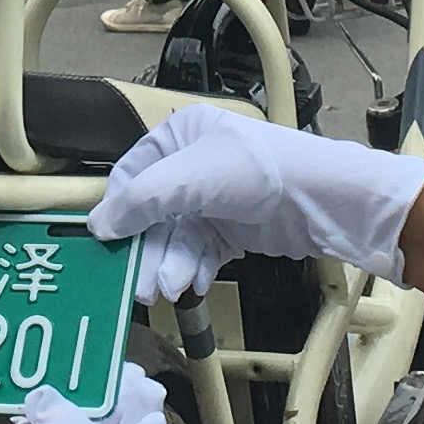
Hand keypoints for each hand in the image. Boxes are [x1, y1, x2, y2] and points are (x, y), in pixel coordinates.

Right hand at [89, 103, 423, 310]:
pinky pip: (199, 254)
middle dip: (148, 250)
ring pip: (175, 239)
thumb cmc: (266, 170)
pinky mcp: (231, 230)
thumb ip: (143, 200)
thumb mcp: (193, 178)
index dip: (119, 211)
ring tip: (169, 287)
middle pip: (152, 215)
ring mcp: (213, 200)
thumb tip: (99, 224)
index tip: (106, 244)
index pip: (132, 175)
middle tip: (140, 284)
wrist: (324, 200)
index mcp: (181, 135)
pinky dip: (193, 270)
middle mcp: (193, 166)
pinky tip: (192, 285)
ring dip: (170, 265)